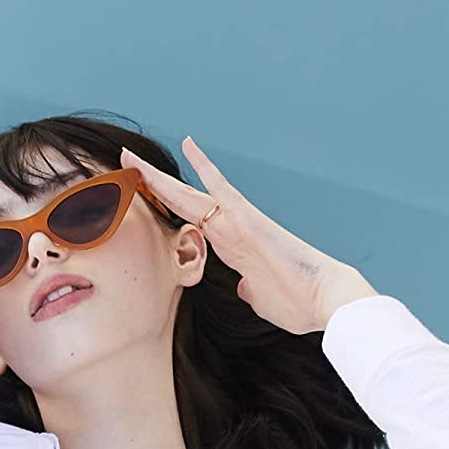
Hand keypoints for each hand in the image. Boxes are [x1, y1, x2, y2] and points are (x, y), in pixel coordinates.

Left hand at [121, 136, 375, 333]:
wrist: (324, 301)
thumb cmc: (297, 303)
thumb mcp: (260, 300)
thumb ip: (248, 290)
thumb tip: (243, 289)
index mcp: (231, 248)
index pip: (189, 221)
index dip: (164, 207)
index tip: (142, 195)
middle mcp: (231, 229)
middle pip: (182, 201)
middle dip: (151, 184)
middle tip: (125, 164)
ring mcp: (238, 222)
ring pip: (190, 193)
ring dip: (159, 177)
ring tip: (131, 159)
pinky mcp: (248, 220)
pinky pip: (222, 188)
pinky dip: (205, 167)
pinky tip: (188, 144)